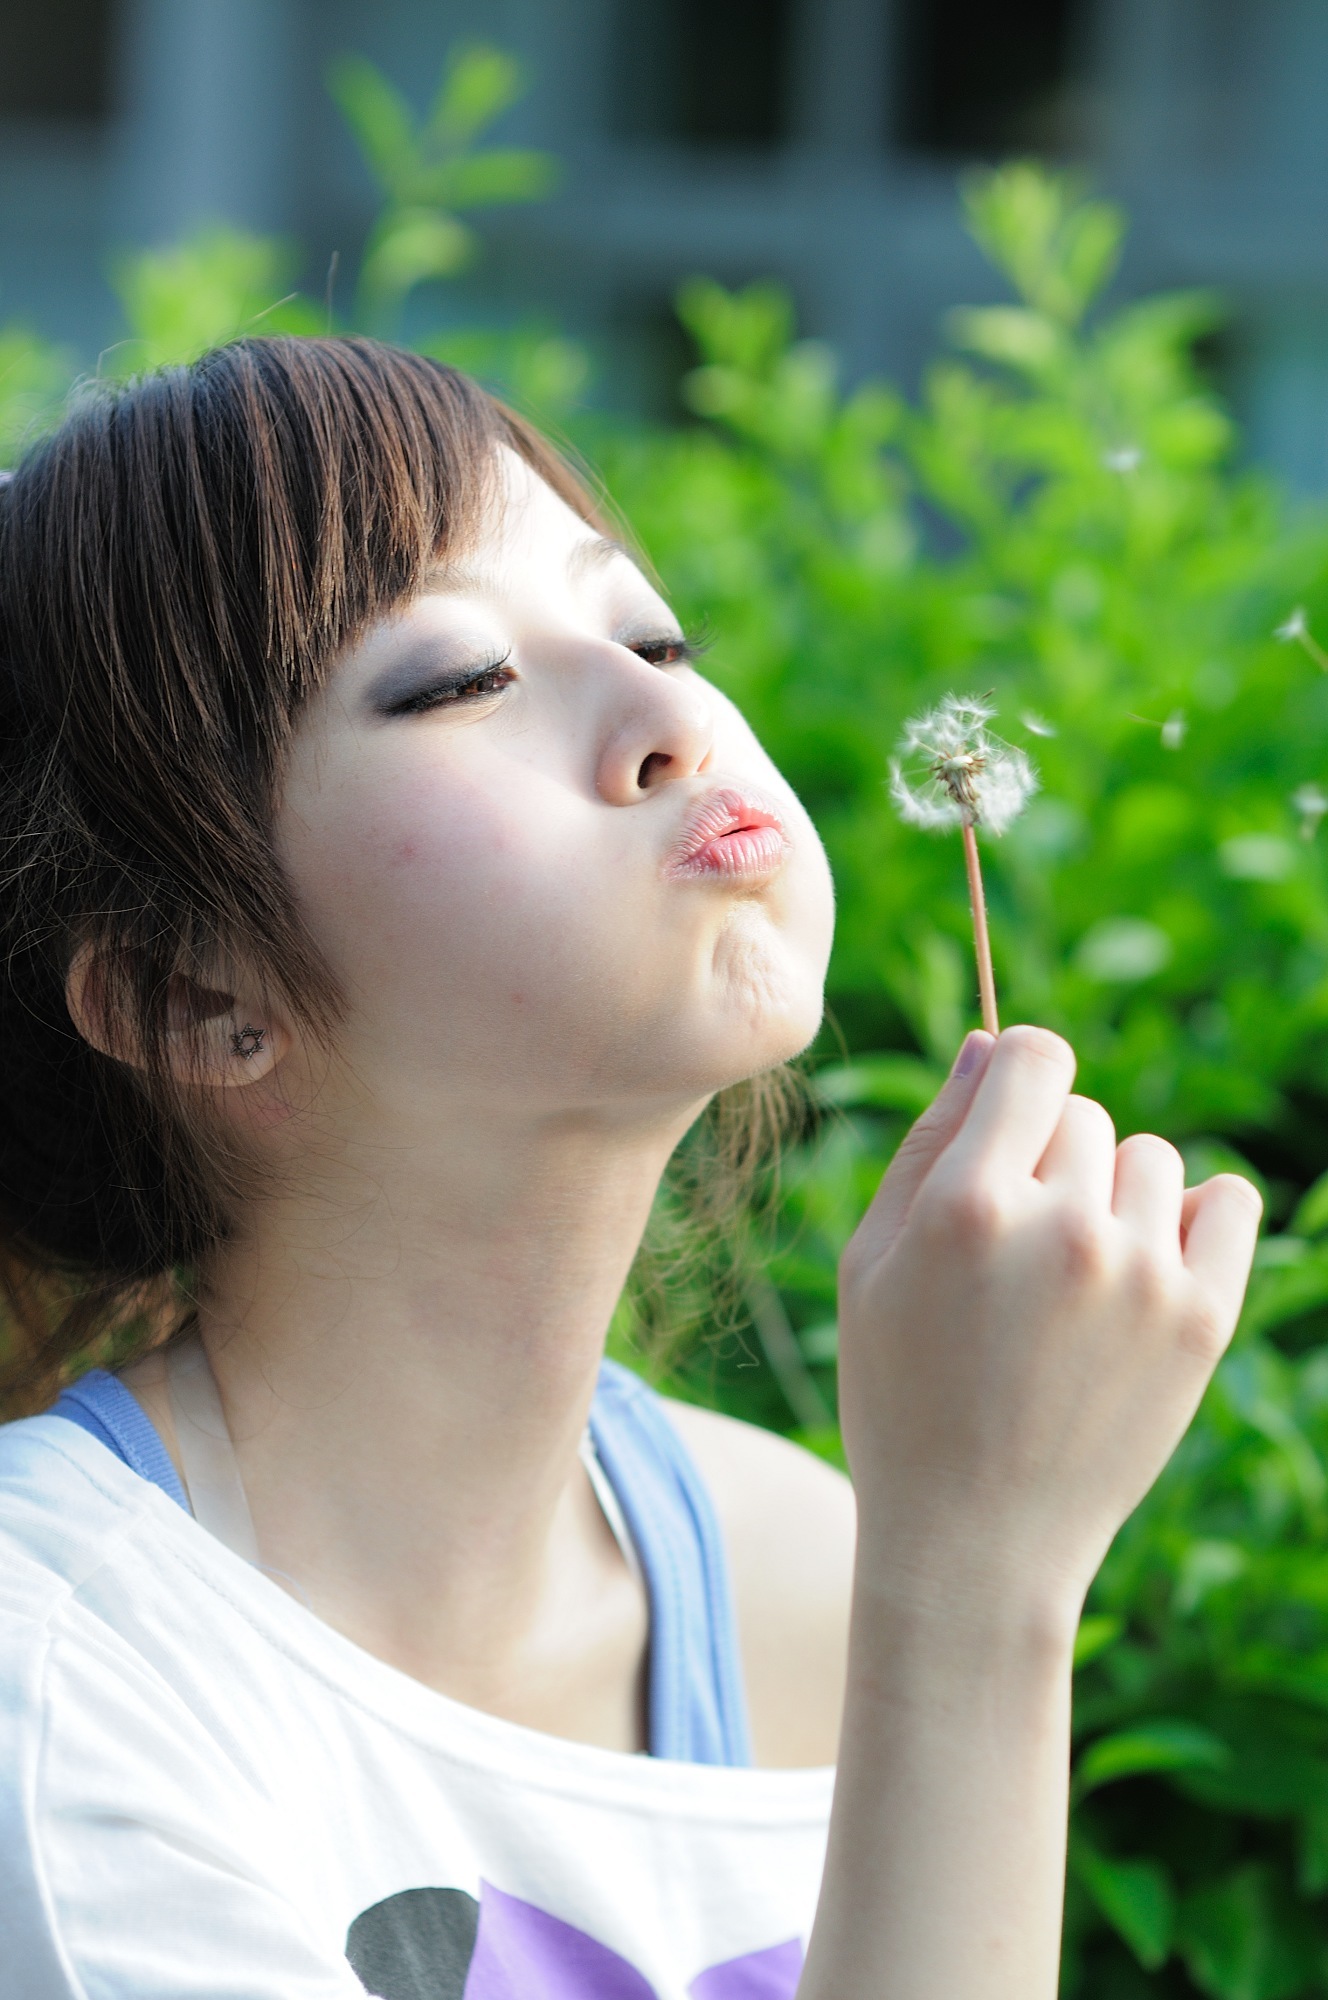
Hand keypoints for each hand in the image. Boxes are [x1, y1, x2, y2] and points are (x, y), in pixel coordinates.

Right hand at [836, 1026, 1260, 1624]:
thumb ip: (931, 1141)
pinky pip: (1229, 1202)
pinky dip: (1196, 1219)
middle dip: (1049, 1161)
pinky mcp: (1202, 1321)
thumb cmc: (902, 1395)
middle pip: (1084, 1115)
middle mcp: (1064, 1229)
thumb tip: (988, 1044)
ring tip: (1073, 1277)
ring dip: (1114, 1195)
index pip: (1034, 1056)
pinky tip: (1145, 1267)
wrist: (976, 1541)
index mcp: (969, 1207)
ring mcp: (1142, 1276)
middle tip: (1017, 1251)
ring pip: (1149, 1159)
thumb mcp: (872, 1264)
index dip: (1017, 1079)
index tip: (1007, 1126)